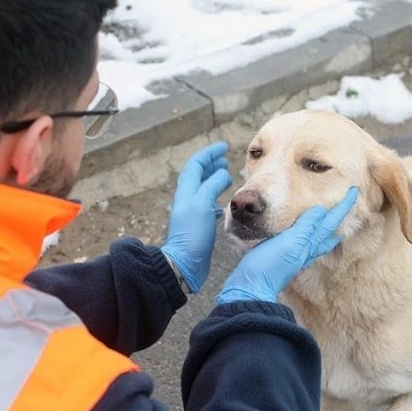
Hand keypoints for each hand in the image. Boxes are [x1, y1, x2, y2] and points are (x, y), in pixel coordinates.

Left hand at [161, 141, 232, 292]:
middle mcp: (188, 199)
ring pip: (203, 188)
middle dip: (211, 164)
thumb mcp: (202, 205)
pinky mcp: (198, 225)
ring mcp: (192, 212)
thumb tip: (222, 173)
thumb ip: (211, 186)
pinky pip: (208, 204)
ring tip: (227, 176)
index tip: (224, 147)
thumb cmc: (192, 234)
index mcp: (187, 191)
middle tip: (225, 159)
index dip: (209, 154)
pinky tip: (225, 201)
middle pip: (198, 175)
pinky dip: (217, 197)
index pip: (195, 165)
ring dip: (214, 179)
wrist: (183, 263)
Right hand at [217, 186, 359, 303]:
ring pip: (317, 235)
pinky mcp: (284, 255)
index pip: (331, 221)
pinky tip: (302, 229)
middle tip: (346, 202)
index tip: (354, 191)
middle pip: (329, 230)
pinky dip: (308, 230)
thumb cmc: (271, 264)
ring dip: (325, 224)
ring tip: (328, 214)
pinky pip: (303, 239)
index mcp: (310, 243)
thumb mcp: (290, 242)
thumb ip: (306, 226)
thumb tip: (320, 211)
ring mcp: (296, 253)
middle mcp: (307, 248)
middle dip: (338, 216)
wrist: (252, 285)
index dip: (342, 207)